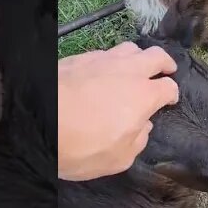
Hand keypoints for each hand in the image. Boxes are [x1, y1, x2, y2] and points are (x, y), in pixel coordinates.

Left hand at [58, 42, 178, 180]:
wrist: (35, 121)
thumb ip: (137, 141)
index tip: (170, 100)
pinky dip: (111, 60)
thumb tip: (143, 126)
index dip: (172, 94)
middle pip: (156, 56)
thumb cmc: (80, 146)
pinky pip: (103, 52)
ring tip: (136, 67)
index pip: (168, 87)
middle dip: (165, 63)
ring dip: (138, 57)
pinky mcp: (78, 57)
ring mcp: (102, 60)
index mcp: (143, 96)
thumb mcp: (117, 159)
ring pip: (130, 48)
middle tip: (166, 70)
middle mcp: (127, 71)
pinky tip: (104, 70)